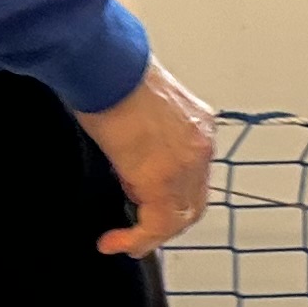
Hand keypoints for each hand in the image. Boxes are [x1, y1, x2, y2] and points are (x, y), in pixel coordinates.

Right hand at [83, 58, 217, 255]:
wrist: (106, 63)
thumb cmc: (112, 73)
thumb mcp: (139, 107)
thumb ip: (144, 136)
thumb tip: (126, 161)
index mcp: (198, 124)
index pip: (194, 173)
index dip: (172, 195)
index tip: (143, 202)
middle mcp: (201, 145)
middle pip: (193, 200)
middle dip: (166, 221)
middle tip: (138, 232)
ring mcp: (187, 165)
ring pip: (180, 217)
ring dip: (152, 234)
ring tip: (125, 242)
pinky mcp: (163, 180)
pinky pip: (159, 224)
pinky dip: (138, 239)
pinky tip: (116, 243)